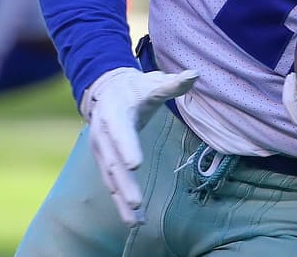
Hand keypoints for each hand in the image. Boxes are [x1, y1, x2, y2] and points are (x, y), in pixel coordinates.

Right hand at [81, 66, 197, 225]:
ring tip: (135, 221)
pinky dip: (121, 203)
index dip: (127, 148)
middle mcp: (103, 137)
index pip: (120, 133)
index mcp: (115, 115)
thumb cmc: (135, 89)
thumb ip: (172, 83)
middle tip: (137, 202)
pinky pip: (113, 185)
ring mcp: (102, 153)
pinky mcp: (105, 163)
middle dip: (124, 184)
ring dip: (122, 201)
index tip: (135, 164)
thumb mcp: (152, 83)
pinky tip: (134, 220)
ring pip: (111, 180)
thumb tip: (195, 74)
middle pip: (113, 163)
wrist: (107, 91)